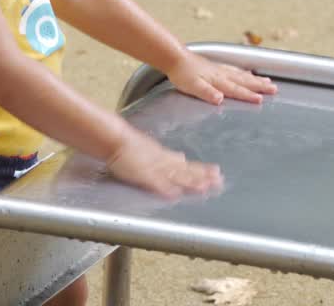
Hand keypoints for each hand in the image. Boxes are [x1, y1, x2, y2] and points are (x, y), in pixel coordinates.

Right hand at [105, 131, 221, 199]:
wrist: (114, 139)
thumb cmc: (129, 145)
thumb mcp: (152, 149)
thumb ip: (167, 156)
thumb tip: (183, 157)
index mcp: (165, 157)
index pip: (186, 165)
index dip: (202, 170)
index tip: (217, 173)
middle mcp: (162, 163)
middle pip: (185, 171)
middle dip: (202, 177)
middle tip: (219, 181)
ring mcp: (153, 169)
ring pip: (175, 177)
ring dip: (189, 182)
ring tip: (204, 187)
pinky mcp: (142, 174)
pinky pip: (154, 183)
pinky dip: (164, 188)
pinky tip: (175, 195)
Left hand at [164, 51, 277, 105]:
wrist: (175, 57)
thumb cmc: (182, 74)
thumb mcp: (193, 86)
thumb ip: (207, 93)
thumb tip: (220, 99)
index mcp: (218, 81)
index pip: (236, 90)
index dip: (248, 95)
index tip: (262, 99)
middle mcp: (222, 74)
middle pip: (244, 81)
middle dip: (260, 86)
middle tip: (274, 89)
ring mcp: (220, 69)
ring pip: (241, 75)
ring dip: (255, 79)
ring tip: (267, 81)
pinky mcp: (215, 67)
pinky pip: (235, 70)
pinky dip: (243, 73)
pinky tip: (246, 73)